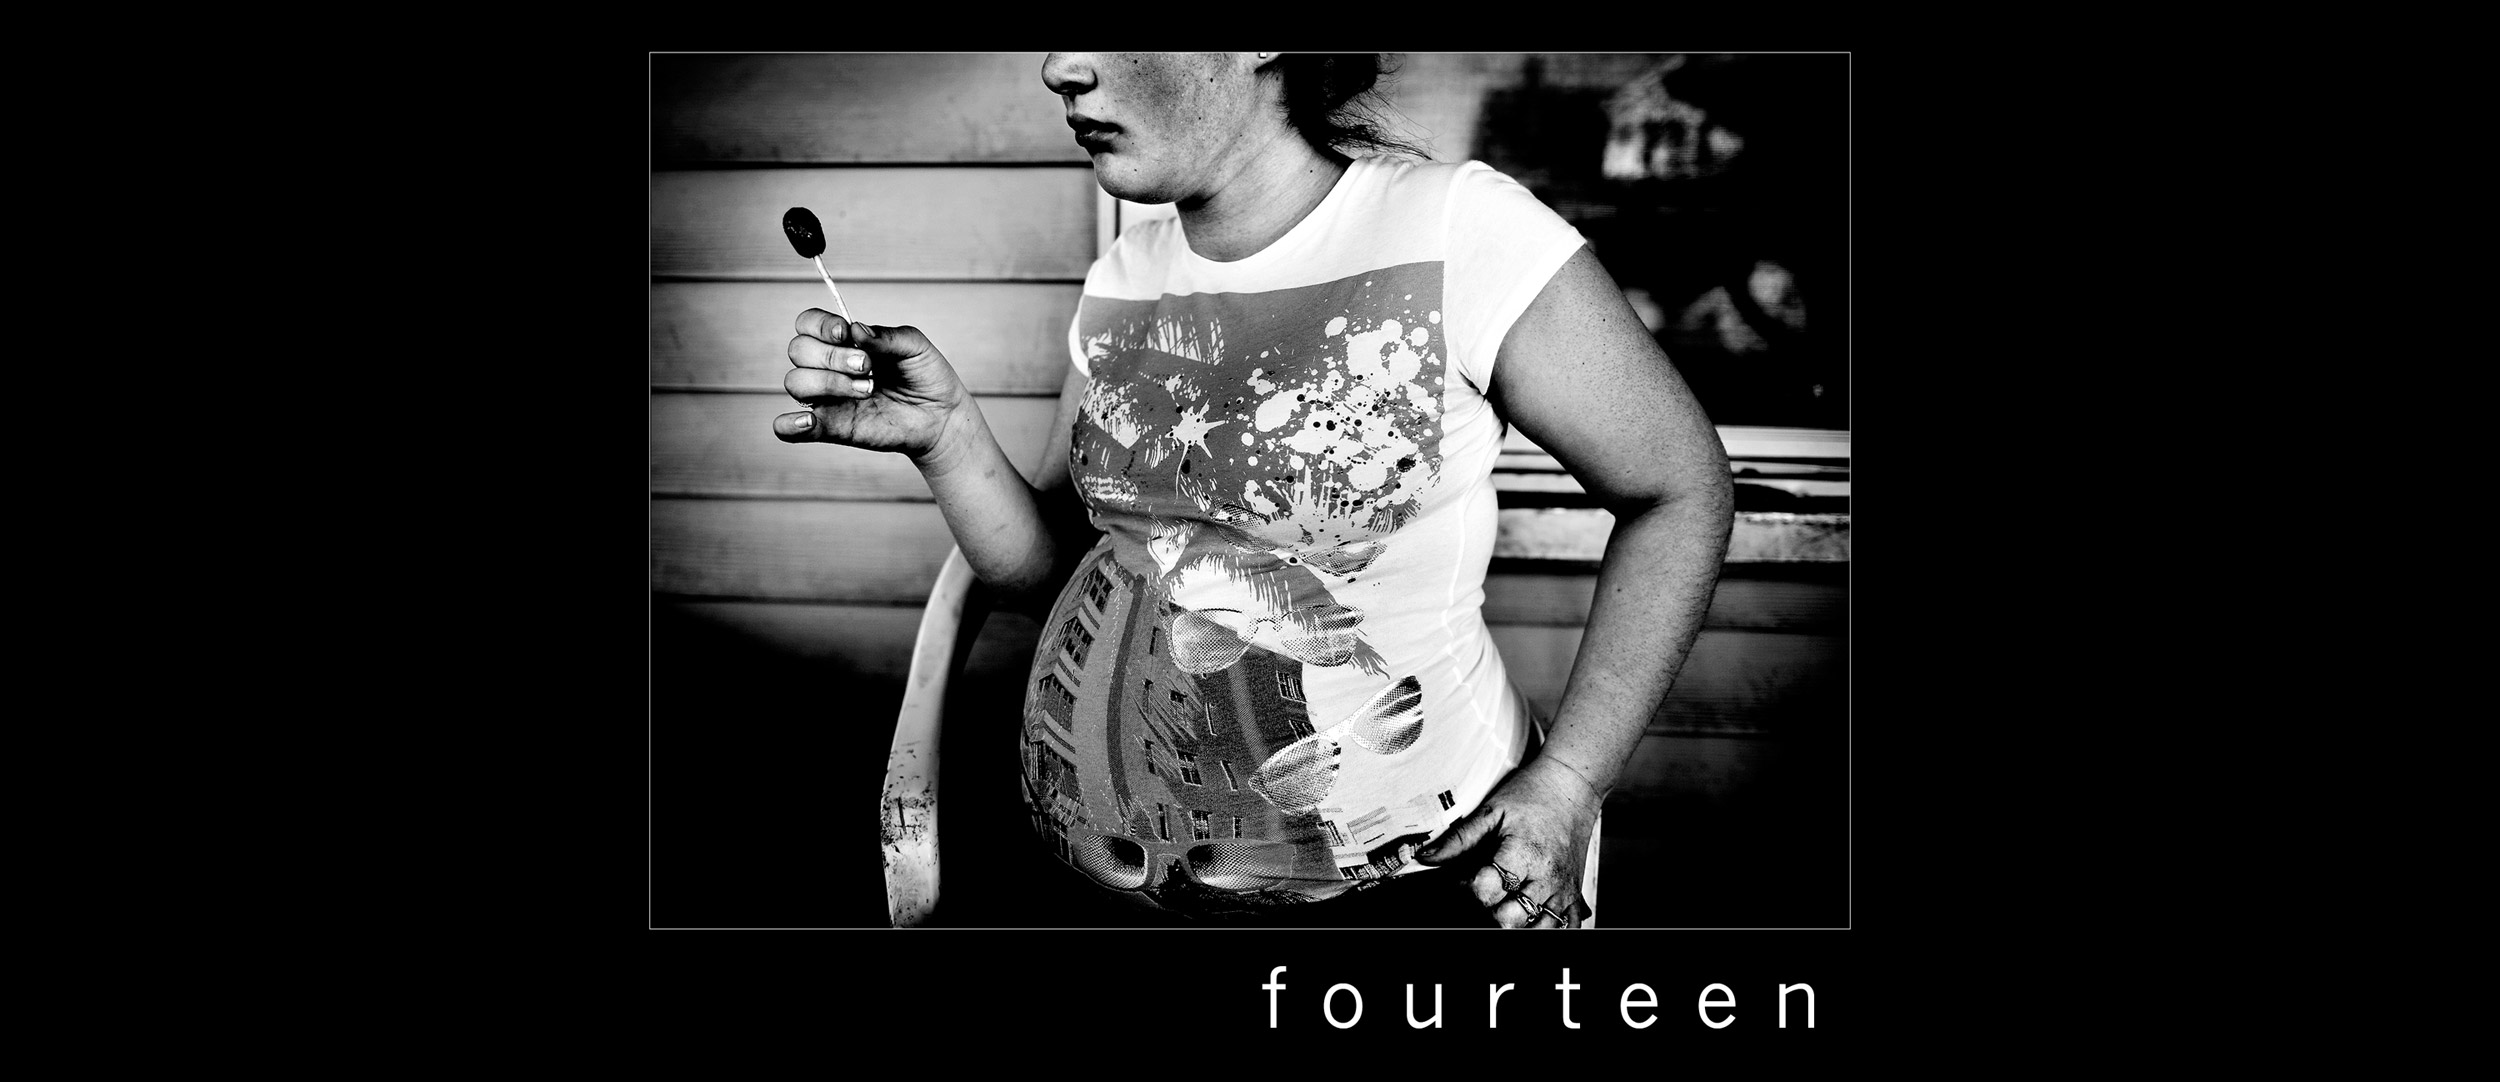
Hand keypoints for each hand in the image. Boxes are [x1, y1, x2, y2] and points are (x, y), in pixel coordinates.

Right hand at [773, 308, 970, 460]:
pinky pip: (789, 429)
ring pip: (796, 382)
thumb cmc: (926, 377)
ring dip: (828, 382)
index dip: (820, 325)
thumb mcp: (915, 346)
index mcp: (844, 342)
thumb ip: (887, 336)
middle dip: (832, 355)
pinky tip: (810, 421)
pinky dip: (789, 425)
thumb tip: (856, 330)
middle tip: (867, 367)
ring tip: (867, 390)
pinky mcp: (831, 428)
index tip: (846, 333)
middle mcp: (828, 367)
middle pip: (798, 350)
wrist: (942, 416)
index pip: (808, 323)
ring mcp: (827, 397)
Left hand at [1414, 757, 1601, 928]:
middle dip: (1488, 910)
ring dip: (1517, 925)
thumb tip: (1426, 857)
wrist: (1571, 784)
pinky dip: (1548, 929)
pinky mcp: (1575, 895)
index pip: (1486, 891)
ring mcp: (1563, 890)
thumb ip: (1459, 839)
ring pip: (1539, 930)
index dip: (1466, 888)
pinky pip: (1568, 928)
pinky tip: (1532, 919)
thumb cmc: (1532, 794)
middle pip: (1510, 919)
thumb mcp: (1491, 810)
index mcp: (1523, 855)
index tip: (1464, 877)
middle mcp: (1546, 877)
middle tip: (1484, 892)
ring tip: (1505, 905)